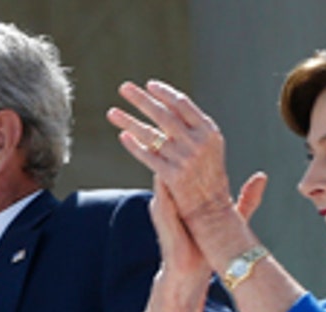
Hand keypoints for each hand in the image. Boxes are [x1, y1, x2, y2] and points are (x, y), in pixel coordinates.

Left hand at [109, 80, 238, 227]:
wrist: (213, 211)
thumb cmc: (210, 179)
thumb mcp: (211, 148)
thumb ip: (193, 129)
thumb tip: (171, 108)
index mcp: (210, 132)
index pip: (183, 104)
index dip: (164, 93)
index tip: (149, 85)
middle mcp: (198, 142)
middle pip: (164, 114)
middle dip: (142, 99)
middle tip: (124, 87)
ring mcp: (185, 159)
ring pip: (151, 135)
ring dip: (129, 121)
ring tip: (111, 112)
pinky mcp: (172, 176)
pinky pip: (148, 157)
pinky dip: (135, 146)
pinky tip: (122, 136)